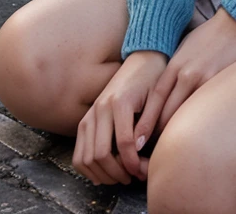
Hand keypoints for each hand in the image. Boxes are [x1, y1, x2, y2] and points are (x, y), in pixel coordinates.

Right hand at [72, 50, 166, 185]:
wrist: (142, 58)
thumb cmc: (153, 77)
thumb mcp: (157, 97)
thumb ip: (149, 122)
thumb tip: (139, 149)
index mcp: (119, 102)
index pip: (124, 144)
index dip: (134, 163)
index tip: (143, 171)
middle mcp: (100, 108)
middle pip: (100, 154)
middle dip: (117, 172)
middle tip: (133, 177)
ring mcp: (90, 114)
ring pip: (85, 156)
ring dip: (102, 173)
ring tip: (121, 176)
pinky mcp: (86, 119)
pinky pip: (78, 152)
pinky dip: (88, 167)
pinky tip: (105, 171)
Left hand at [133, 7, 235, 142]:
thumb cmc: (210, 36)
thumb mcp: (185, 49)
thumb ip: (174, 70)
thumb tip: (163, 94)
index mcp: (175, 66)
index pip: (156, 101)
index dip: (146, 123)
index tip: (137, 141)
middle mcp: (187, 75)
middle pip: (167, 113)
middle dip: (158, 134)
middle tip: (150, 152)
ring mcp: (205, 82)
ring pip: (186, 115)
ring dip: (177, 133)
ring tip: (171, 150)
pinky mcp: (222, 85)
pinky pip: (206, 110)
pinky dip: (199, 124)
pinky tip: (197, 135)